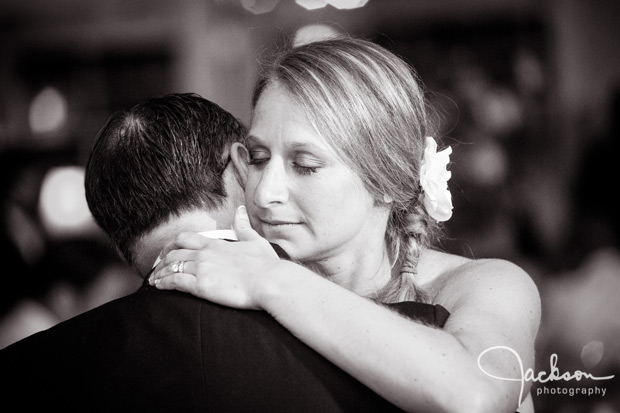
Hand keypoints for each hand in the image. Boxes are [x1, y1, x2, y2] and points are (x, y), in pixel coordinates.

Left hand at [149, 206, 280, 308]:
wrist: (270, 281)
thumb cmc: (266, 265)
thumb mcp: (255, 241)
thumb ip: (244, 227)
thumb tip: (239, 211)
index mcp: (216, 244)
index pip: (186, 238)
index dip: (172, 245)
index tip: (166, 252)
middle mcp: (205, 253)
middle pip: (174, 252)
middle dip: (161, 260)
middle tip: (155, 268)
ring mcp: (202, 268)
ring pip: (171, 266)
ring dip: (159, 273)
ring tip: (153, 281)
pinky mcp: (201, 285)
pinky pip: (175, 281)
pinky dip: (163, 282)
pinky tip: (158, 286)